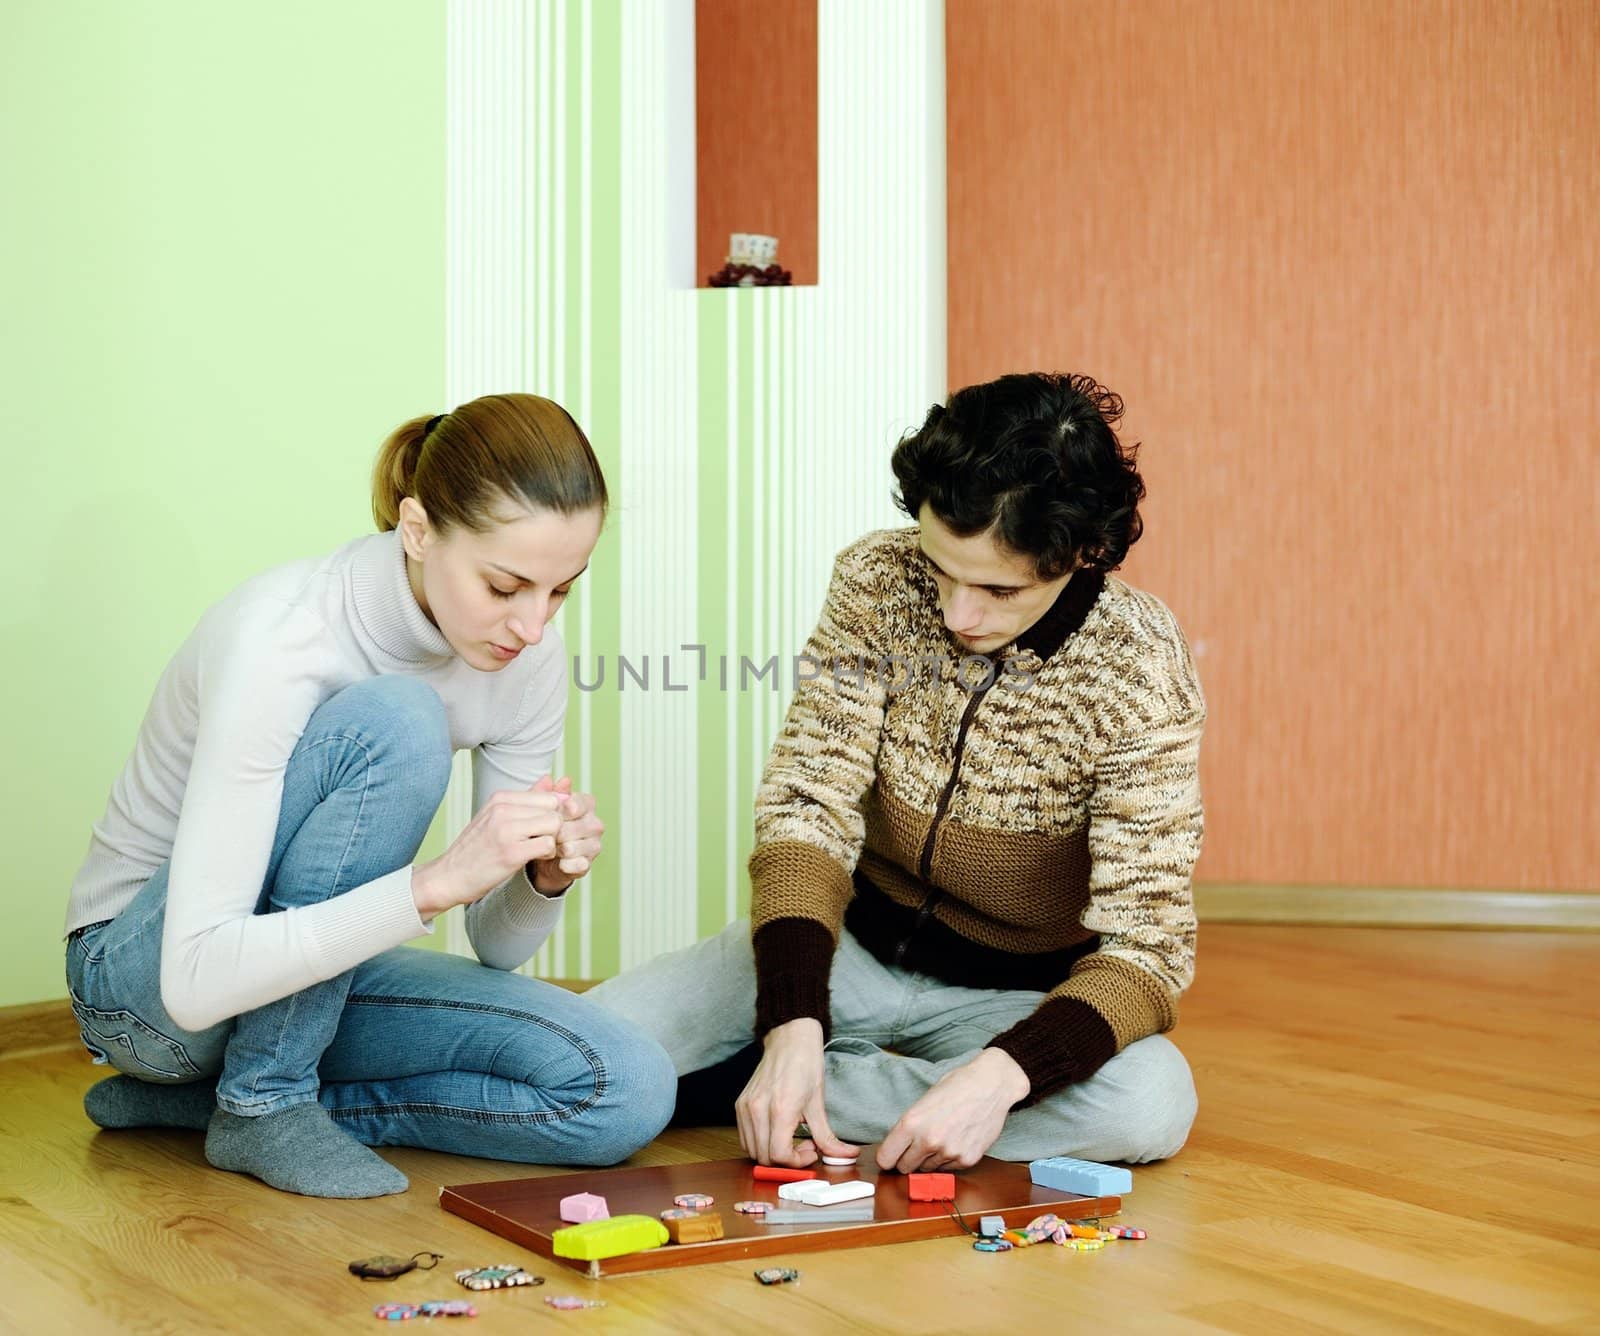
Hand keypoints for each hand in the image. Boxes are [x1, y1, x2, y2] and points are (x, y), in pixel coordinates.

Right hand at [411, 785, 564, 917]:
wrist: (449, 876)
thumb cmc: (476, 848)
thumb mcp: (497, 816)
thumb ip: (526, 799)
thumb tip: (552, 779)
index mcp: (500, 798)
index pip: (548, 796)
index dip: (553, 814)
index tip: (543, 829)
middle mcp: (503, 809)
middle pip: (554, 809)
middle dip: (555, 827)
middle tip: (542, 840)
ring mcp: (506, 830)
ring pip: (554, 824)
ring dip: (552, 840)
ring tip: (537, 848)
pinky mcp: (511, 852)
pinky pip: (548, 845)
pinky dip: (547, 854)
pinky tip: (534, 858)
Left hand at [527, 775, 604, 894]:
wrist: (543, 858)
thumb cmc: (544, 827)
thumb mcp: (539, 809)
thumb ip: (542, 793)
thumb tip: (548, 778)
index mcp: (586, 805)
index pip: (580, 803)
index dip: (566, 809)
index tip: (556, 812)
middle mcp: (594, 823)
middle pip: (577, 826)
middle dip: (558, 832)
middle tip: (546, 834)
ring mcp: (594, 844)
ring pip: (576, 846)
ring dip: (559, 849)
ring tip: (551, 848)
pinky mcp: (588, 864)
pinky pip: (578, 864)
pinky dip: (564, 864)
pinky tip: (558, 861)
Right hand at [735, 1019, 859, 1167]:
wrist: (789, 1039)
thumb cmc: (805, 1065)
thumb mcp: (819, 1103)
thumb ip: (828, 1137)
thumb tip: (845, 1156)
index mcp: (780, 1109)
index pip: (779, 1155)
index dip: (797, 1162)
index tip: (811, 1152)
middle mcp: (758, 1109)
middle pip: (764, 1157)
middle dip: (786, 1160)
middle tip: (804, 1146)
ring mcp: (746, 1107)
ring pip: (752, 1150)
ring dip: (771, 1153)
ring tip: (791, 1138)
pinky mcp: (740, 1104)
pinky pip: (745, 1137)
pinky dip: (760, 1142)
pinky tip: (778, 1130)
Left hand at [875, 1048, 1029, 1172]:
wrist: (991, 1085)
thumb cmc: (957, 1086)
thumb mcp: (924, 1101)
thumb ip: (909, 1126)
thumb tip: (897, 1149)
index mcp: (911, 1122)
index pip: (885, 1158)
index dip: (887, 1158)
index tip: (891, 1156)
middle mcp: (928, 1140)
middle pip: (904, 1168)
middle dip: (907, 1159)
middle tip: (917, 1145)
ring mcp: (949, 1152)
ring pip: (927, 1169)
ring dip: (930, 1158)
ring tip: (943, 1135)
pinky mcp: (967, 1159)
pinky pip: (949, 1168)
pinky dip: (950, 1158)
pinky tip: (957, 1138)